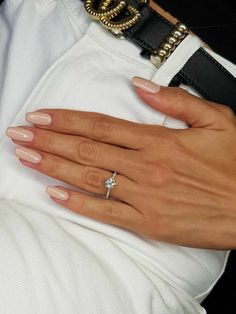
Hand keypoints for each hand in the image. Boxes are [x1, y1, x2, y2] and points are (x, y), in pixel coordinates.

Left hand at [6, 77, 235, 248]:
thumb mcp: (216, 119)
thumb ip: (175, 101)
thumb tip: (140, 86)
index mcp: (159, 141)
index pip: (101, 126)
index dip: (66, 120)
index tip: (41, 116)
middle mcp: (145, 168)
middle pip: (86, 149)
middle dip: (48, 141)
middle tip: (19, 135)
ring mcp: (144, 197)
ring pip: (89, 177)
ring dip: (53, 166)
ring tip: (26, 158)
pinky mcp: (147, 222)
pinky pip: (105, 211)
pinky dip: (77, 202)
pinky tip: (54, 193)